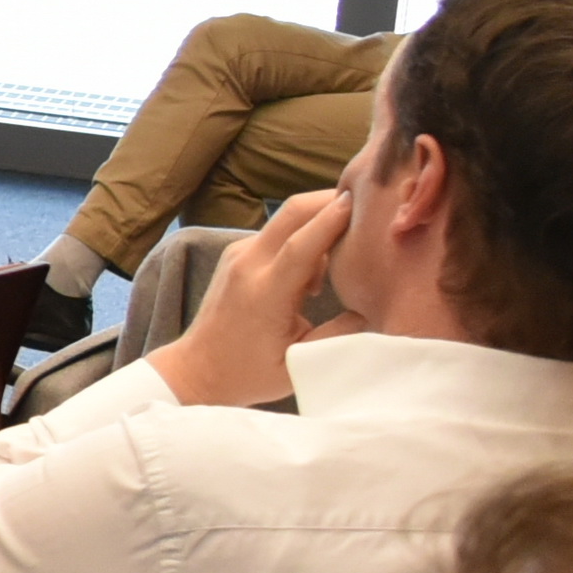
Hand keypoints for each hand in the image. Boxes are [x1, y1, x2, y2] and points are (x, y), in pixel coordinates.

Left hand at [148, 186, 349, 408]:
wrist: (196, 369)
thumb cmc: (248, 372)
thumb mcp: (301, 360)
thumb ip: (340, 333)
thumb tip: (376, 307)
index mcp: (264, 292)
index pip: (302, 244)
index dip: (332, 219)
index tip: (363, 201)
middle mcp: (247, 264)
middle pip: (292, 213)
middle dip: (329, 200)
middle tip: (367, 205)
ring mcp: (238, 255)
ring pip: (285, 219)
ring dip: (318, 220)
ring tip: (345, 248)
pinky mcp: (237, 254)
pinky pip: (276, 233)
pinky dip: (302, 236)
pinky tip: (316, 267)